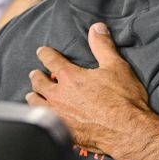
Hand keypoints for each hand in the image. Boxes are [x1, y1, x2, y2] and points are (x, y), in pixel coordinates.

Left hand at [26, 23, 149, 153]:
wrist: (126, 132)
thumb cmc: (123, 100)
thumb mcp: (116, 67)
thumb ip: (103, 46)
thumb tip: (97, 27)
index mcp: (70, 77)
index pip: (51, 60)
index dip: (45, 54)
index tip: (41, 51)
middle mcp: (59, 96)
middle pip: (39, 83)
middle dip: (36, 76)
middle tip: (35, 74)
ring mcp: (59, 115)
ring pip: (36, 104)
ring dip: (33, 97)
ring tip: (32, 96)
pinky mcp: (64, 132)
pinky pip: (45, 122)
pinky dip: (42, 117)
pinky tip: (45, 118)